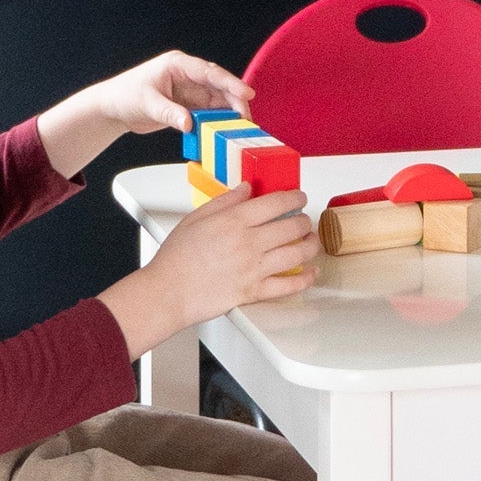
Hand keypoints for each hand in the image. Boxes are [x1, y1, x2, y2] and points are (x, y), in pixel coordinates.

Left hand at [90, 50, 250, 138]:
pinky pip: (208, 113)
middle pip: (218, 86)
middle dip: (235, 100)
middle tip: (247, 118)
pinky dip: (218, 121)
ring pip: (217, 100)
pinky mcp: (188, 105)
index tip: (246, 93)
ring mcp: (189, 90)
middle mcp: (187, 76)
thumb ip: (169, 113)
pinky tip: (225, 131)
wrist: (113, 107)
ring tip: (241, 128)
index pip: (209, 72)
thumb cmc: (125, 95)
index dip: (230, 82)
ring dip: (229, 113)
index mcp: (177, 65)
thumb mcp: (147, 103)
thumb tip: (189, 123)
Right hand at [98, 185, 316, 357]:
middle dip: (304, 221)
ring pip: (297, 254)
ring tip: (311, 241)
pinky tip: (311, 273)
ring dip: (311, 245)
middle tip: (303, 220)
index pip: (275, 203)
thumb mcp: (196, 218)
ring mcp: (254, 268)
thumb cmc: (176, 259)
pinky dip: (306, 279)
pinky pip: (289, 286)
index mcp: (233, 222)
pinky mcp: (255, 291)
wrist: (168, 292)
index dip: (294, 197)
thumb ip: (225, 201)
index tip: (298, 196)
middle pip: (292, 227)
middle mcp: (248, 243)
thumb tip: (245, 189)